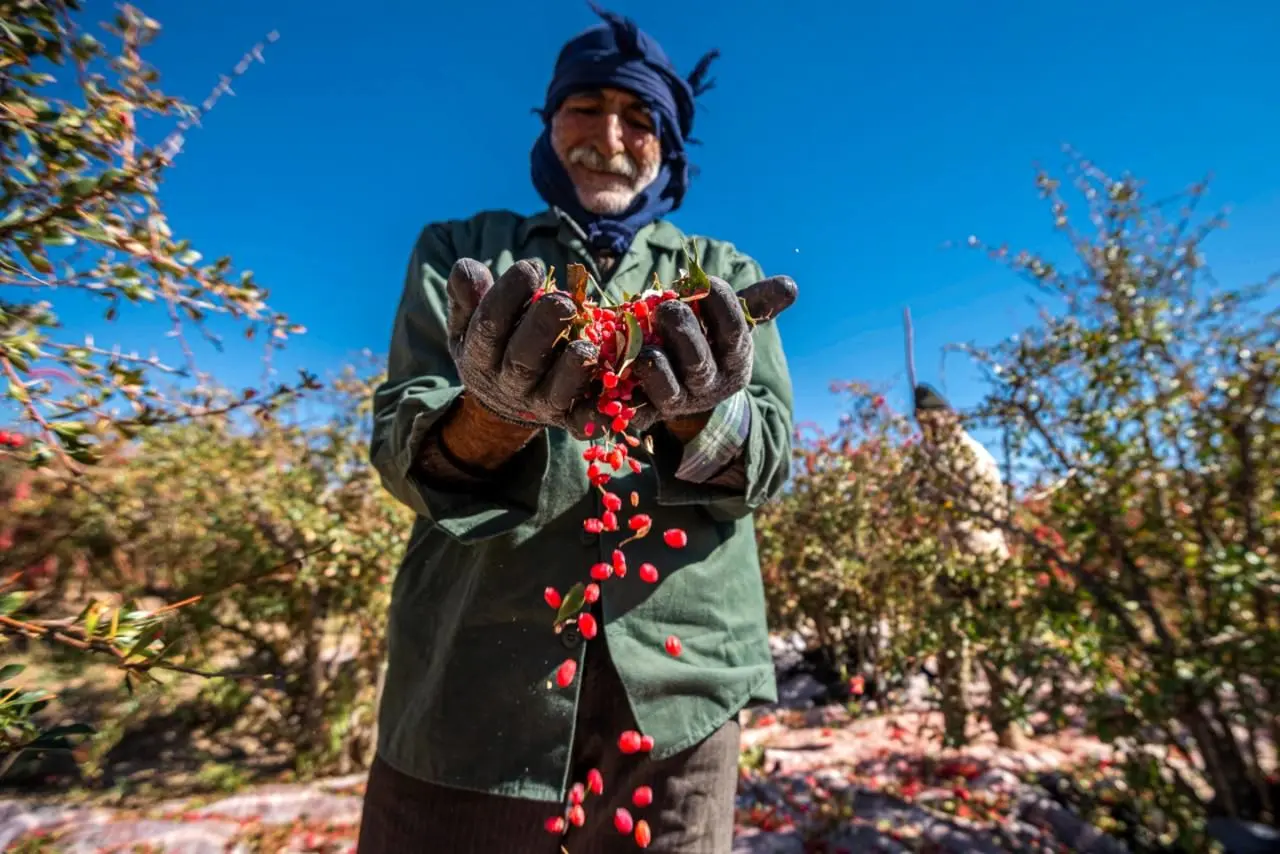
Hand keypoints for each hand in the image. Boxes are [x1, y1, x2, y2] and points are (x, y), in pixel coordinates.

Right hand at [446, 257, 596, 430]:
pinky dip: (602, 414)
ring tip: (586, 346)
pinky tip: (616, 394)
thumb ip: (467, 296)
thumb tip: (466, 267)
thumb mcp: (468, 323)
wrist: (502, 402)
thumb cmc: (492, 345)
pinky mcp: (569, 420)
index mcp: (480, 355)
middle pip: (523, 360)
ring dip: (572, 370)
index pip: (489, 325)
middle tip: (564, 301)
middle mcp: (509, 383)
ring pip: (556, 392)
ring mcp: (540, 404)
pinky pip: (585, 422)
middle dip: (544, 328)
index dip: (508, 295)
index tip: (531, 267)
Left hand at [568, 274, 796, 437]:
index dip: (722, 307)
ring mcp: (677, 402)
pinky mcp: (646, 414)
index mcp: (735, 361)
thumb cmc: (707, 343)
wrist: (684, 394)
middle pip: (698, 361)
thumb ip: (755, 304)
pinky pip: (632, 406)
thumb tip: (791, 285)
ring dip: (652, 362)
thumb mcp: (730, 324)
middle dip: (683, 331)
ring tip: (639, 339)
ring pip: (666, 386)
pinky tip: (611, 366)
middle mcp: (710, 386)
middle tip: (666, 307)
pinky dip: (620, 389)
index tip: (709, 283)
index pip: (734, 334)